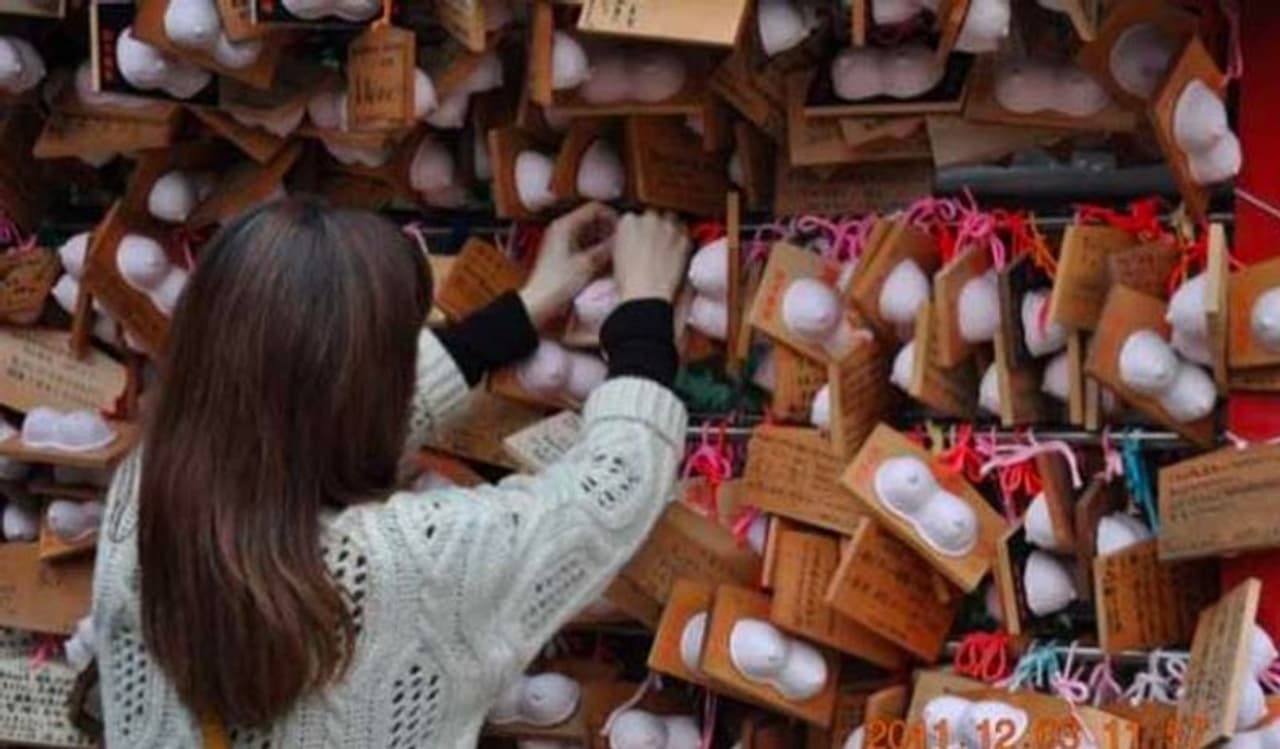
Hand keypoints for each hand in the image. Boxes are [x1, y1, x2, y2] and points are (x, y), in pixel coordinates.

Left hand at [519, 202, 617, 327]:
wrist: (539, 303)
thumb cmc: (555, 284)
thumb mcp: (587, 264)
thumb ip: (607, 248)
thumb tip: (622, 239)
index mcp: (565, 225)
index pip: (594, 208)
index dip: (612, 217)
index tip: (624, 229)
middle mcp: (562, 230)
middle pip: (593, 221)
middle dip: (609, 231)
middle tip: (622, 242)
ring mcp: (563, 242)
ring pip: (590, 234)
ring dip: (604, 242)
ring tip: (616, 253)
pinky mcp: (564, 255)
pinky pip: (585, 246)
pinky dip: (597, 251)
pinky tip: (606, 262)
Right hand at [612, 210, 690, 302]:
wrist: (645, 294)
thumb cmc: (627, 280)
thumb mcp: (615, 253)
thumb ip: (625, 236)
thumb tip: (633, 236)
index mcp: (628, 221)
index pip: (634, 216)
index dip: (639, 228)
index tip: (640, 237)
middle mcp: (649, 218)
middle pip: (655, 213)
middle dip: (655, 223)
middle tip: (656, 240)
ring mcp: (668, 227)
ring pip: (673, 217)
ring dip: (671, 227)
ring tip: (669, 242)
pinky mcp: (684, 238)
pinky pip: (686, 232)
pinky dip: (683, 239)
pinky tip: (678, 252)